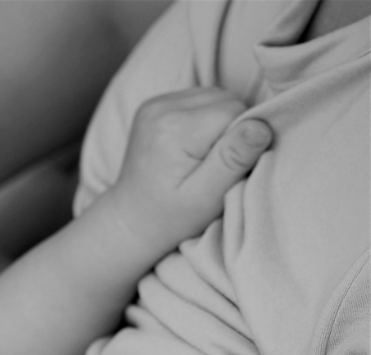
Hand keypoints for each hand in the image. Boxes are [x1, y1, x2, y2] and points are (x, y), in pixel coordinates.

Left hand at [110, 87, 271, 248]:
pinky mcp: (154, 105)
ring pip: (215, 97)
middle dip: (229, 132)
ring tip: (202, 160)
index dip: (240, 142)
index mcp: (174, 129)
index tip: (223, 171)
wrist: (131, 221)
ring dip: (219, 125)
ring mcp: (155, 104)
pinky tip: (193, 148)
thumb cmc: (171, 218)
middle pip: (226, 100)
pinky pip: (198, 100)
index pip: (235, 111)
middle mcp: (161, 108)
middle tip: (213, 168)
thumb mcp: (205, 199)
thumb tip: (261, 126)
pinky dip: (204, 120)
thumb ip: (232, 161)